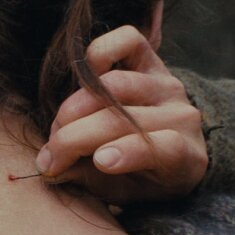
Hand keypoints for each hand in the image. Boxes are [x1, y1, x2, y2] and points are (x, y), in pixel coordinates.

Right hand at [37, 26, 206, 202]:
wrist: (170, 148)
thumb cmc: (141, 177)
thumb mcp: (121, 192)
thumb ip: (89, 180)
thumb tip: (51, 167)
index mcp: (185, 157)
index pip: (165, 147)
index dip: (130, 152)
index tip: (98, 161)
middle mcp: (181, 116)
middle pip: (123, 118)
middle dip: (74, 137)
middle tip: (49, 157)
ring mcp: (166, 84)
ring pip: (115, 85)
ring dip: (74, 108)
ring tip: (58, 128)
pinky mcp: (151, 60)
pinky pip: (128, 42)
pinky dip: (100, 52)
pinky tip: (81, 79)